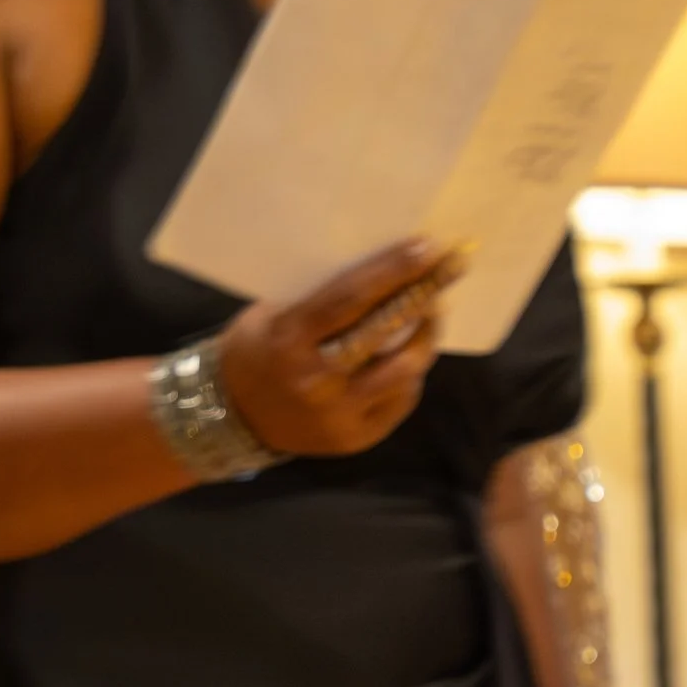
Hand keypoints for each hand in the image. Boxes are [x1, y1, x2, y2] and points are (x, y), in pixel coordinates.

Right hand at [219, 238, 456, 459]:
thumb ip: (321, 302)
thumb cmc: (257, 349)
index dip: (391, 272)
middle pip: (383, 336)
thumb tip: (381, 273)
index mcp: (289, 339)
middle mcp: (316, 381)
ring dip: (423, 340)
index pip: (349, 299)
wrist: (235, 414)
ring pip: (402, 374)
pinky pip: (399, 402)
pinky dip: (409, 376)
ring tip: (432, 315)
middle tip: (451, 270)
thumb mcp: (274, 315)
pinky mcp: (355, 438)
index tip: (426, 248)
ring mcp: (338, 415)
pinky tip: (410, 356)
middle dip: (422, 299)